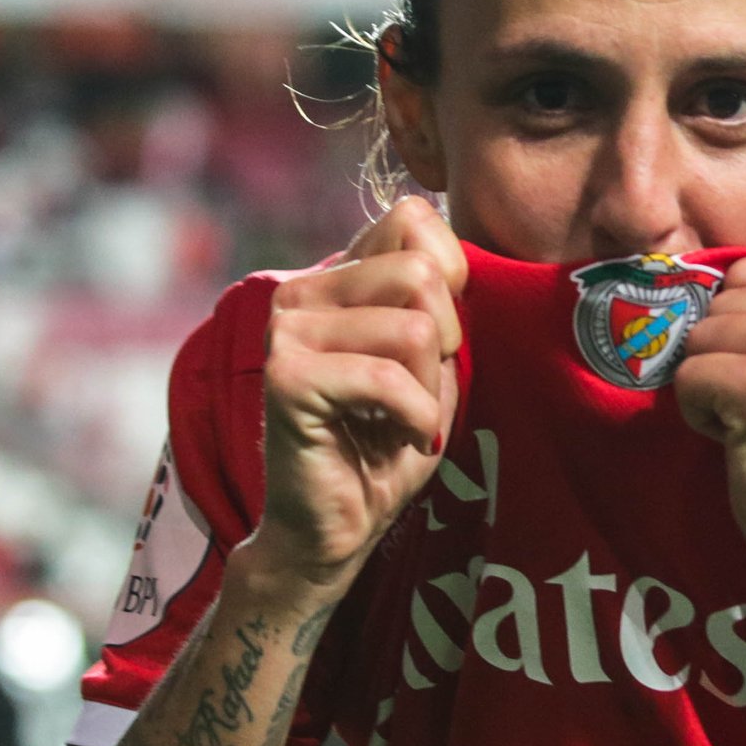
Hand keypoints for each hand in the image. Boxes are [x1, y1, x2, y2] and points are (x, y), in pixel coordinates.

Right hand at [253, 197, 466, 591]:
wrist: (339, 526)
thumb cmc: (389, 443)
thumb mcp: (434, 363)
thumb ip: (442, 305)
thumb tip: (459, 262)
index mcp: (339, 276)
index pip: (412, 219)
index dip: (452, 277)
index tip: (440, 341)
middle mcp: (304, 289)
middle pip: (421, 273)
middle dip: (445, 343)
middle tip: (422, 391)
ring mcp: (288, 328)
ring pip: (413, 328)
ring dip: (427, 390)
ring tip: (404, 420)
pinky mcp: (286, 376)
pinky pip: (387, 378)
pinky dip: (415, 419)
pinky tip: (402, 439)